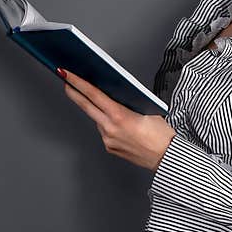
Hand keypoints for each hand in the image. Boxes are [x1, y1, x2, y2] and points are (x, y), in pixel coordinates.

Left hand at [58, 68, 175, 171]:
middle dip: (73, 91)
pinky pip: (103, 130)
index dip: (77, 82)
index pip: (93, 94)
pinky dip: (108, 124)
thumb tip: (114, 91)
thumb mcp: (147, 109)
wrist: (166, 158)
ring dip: (97, 109)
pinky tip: (119, 124)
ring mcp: (107, 139)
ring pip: (96, 118)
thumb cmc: (161, 134)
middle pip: (85, 105)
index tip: (67, 73)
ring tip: (106, 103)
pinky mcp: (109, 147)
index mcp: (119, 116)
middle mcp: (110, 128)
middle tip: (65, 80)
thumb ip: (127, 100)